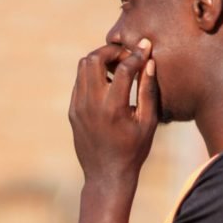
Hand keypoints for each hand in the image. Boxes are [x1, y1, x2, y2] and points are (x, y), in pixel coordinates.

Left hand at [68, 39, 158, 184]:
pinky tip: (107, 81)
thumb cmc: (134, 150)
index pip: (123, 68)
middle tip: (126, 56)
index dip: (135, 54)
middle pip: (93, 59)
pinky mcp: (73, 111)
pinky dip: (92, 74)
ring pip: (82, 67)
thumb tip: (149, 62)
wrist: (106, 175)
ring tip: (116, 67)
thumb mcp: (148, 122)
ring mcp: (78, 107)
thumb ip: (149, 90)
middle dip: (111, 51)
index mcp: (113, 107)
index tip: (145, 48)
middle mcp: (91, 104)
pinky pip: (79, 82)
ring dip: (99, 60)